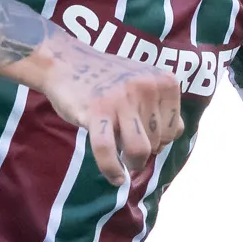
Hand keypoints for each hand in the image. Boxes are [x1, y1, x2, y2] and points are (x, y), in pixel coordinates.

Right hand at [21, 35, 182, 184]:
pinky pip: (108, 151)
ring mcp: (122, 99)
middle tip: (127, 146)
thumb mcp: (144, 83)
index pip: (176, 130)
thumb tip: (176, 136)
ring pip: (139, 149)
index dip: (160, 141)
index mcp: (164, 81)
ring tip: (123, 161)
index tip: (142, 138)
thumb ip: (162, 106)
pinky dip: (112, 170)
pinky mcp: (97, 111)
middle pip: (159, 142)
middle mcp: (147, 87)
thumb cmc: (108, 79)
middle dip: (145, 152)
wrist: (67, 63)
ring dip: (132, 163)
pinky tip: (115, 178)